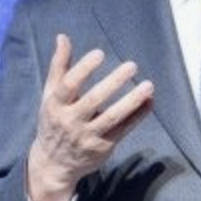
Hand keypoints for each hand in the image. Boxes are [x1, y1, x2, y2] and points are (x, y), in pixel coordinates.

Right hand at [27, 34, 153, 200]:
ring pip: (113, 117)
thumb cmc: (54, 120)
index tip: (100, 53)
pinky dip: (138, 116)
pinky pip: (124, 129)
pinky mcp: (103, 147)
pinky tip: (150, 101)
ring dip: (132, 101)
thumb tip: (62, 37)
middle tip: (132, 65)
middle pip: (94, 100)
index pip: (69, 85)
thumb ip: (59, 66)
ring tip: (148, 85)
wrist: (53, 164)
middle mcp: (71, 121)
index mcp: (56, 105)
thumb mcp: (50, 94)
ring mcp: (88, 136)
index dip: (83, 68)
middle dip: (114, 82)